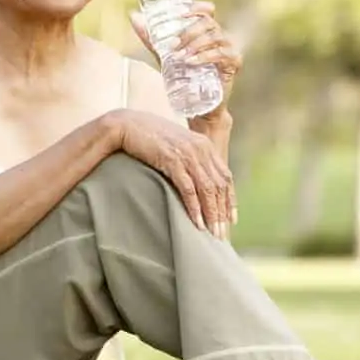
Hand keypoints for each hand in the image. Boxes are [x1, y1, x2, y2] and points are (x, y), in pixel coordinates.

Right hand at [114, 110, 235, 239]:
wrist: (128, 124)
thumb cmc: (149, 137)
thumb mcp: (177, 145)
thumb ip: (190, 159)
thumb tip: (197, 181)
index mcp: (204, 145)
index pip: (225, 177)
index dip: (230, 200)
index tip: (231, 220)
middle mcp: (201, 149)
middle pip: (219, 186)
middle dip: (222, 212)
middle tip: (221, 234)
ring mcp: (187, 154)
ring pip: (207, 189)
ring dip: (211, 214)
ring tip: (211, 233)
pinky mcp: (172, 160)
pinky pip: (189, 188)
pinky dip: (194, 207)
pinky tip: (196, 221)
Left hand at [129, 1, 242, 115]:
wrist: (196, 104)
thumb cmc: (182, 76)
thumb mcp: (164, 55)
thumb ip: (151, 38)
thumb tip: (133, 16)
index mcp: (205, 31)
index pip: (208, 10)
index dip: (197, 8)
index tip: (181, 14)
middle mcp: (219, 36)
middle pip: (208, 22)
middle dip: (189, 32)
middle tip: (173, 45)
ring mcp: (229, 48)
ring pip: (215, 37)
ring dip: (195, 45)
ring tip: (180, 57)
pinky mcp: (234, 63)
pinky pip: (223, 54)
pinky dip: (206, 56)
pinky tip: (192, 62)